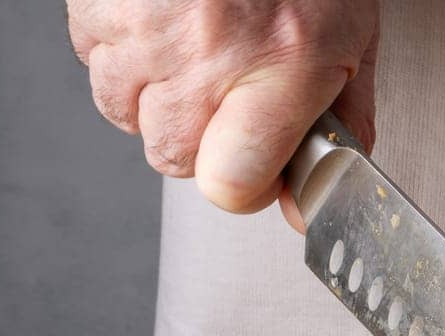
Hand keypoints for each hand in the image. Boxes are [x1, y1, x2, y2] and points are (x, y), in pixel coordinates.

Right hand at [67, 0, 378, 215]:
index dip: (242, 184)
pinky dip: (121, 47)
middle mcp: (207, 49)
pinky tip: (161, 17)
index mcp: (281, 64)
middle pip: (174, 157)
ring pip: (124, 111)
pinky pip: (93, 57)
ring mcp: (145, 23)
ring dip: (154, 93)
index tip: (255, 165)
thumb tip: (306, 208)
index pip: (229, 184)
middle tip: (230, 88)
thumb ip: (339, 129)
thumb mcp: (351, 41)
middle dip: (201, 136)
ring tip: (195, 45)